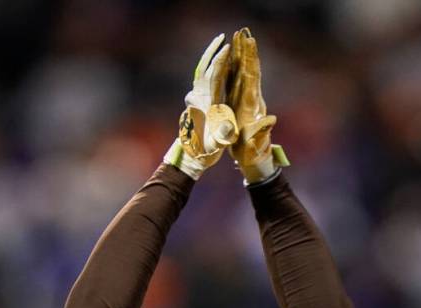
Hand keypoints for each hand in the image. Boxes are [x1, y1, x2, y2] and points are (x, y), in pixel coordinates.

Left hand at [163, 34, 238, 179]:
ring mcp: (196, 97)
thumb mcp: (217, 144)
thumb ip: (223, 135)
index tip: (228, 48)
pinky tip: (217, 63)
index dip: (220, 61)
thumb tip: (229, 129)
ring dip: (211, 57)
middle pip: (204, 68)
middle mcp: (198, 97)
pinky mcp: (197, 100)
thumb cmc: (206, 150)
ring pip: (202, 71)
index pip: (213, 76)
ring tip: (221, 45)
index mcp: (206, 103)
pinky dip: (210, 67)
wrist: (191, 155)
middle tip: (223, 38)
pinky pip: (203, 78)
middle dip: (214, 52)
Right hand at [227, 28, 288, 183]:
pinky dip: (235, 68)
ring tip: (239, 38)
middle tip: (243, 32)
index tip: (248, 43)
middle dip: (246, 51)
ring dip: (241, 56)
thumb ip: (263, 131)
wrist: (254, 159)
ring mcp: (246, 100)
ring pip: (244, 73)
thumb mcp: (256, 143)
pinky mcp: (240, 104)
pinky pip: (237, 82)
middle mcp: (251, 99)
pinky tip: (232, 59)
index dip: (249, 60)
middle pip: (249, 70)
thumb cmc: (252, 152)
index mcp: (253, 105)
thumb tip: (271, 120)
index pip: (251, 78)